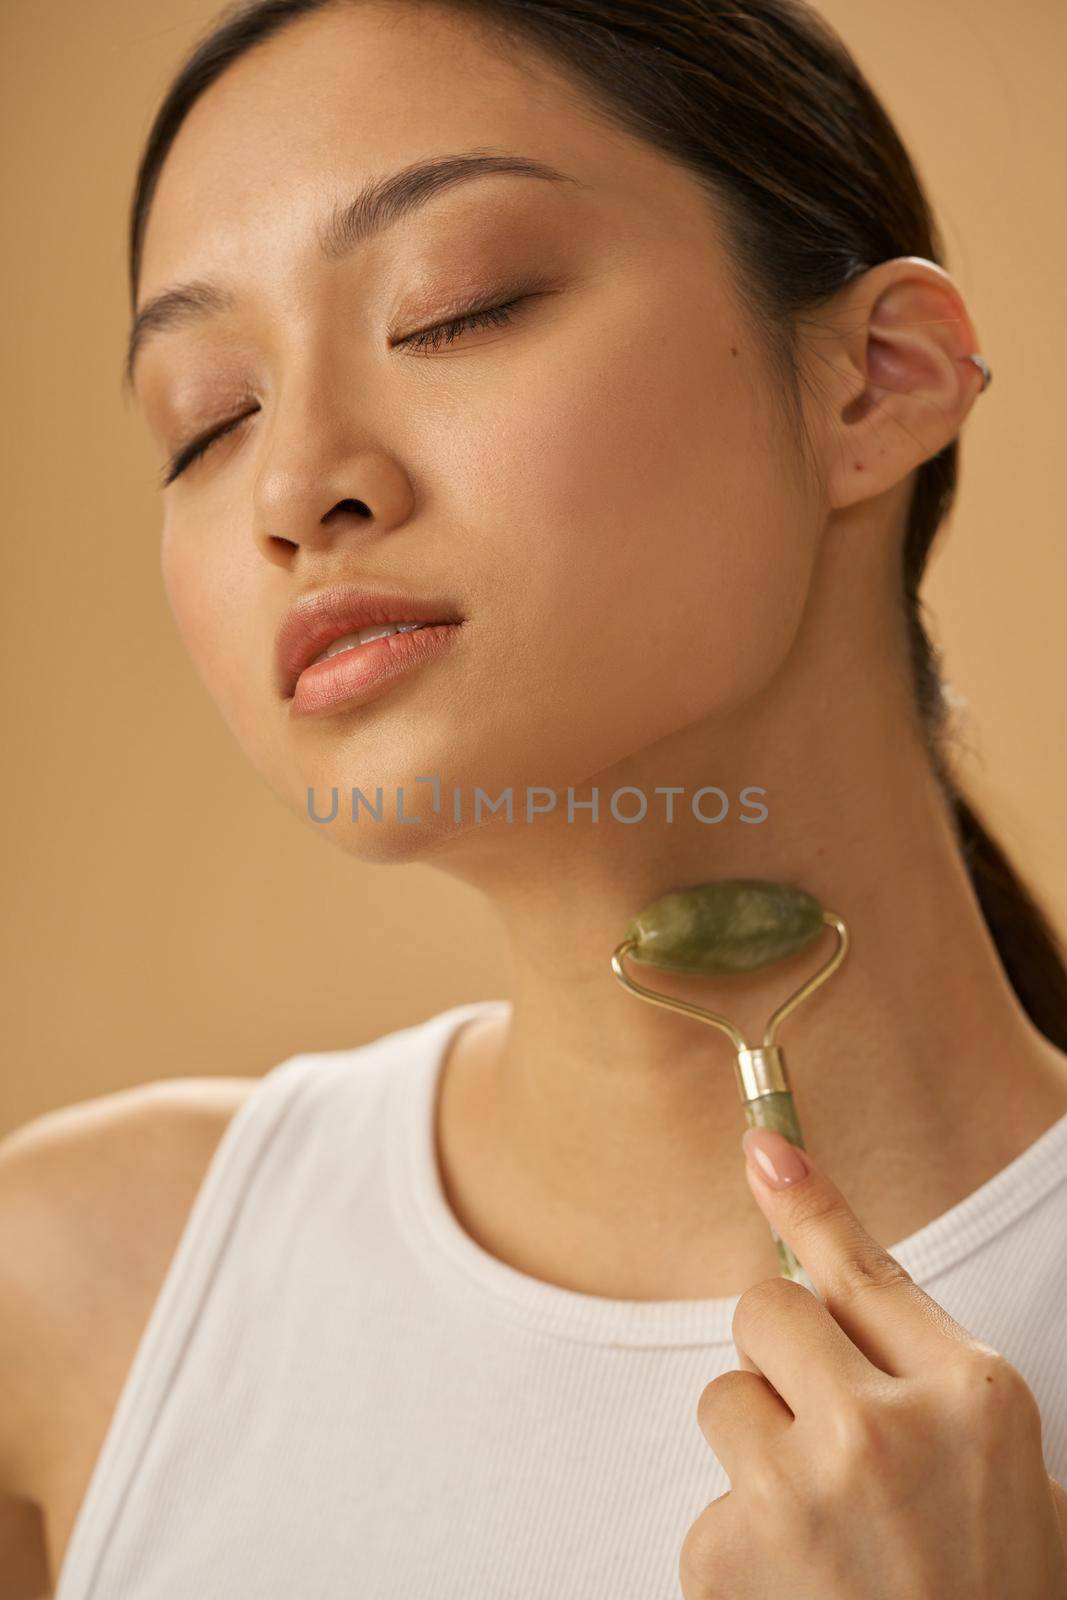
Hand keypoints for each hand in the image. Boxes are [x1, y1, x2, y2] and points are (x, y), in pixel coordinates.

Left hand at [679, 1126, 1066, 1598]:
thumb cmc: (996, 1589)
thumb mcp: (1003, 1466)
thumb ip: (924, 1367)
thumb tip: (829, 1271)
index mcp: (971, 1396)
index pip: (863, 1266)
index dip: (807, 1198)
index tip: (761, 1146)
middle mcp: (883, 1429)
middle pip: (763, 1311)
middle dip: (780, 1358)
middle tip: (823, 1431)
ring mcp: (800, 1493)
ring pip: (723, 1401)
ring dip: (759, 1453)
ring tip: (826, 1537)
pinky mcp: (725, 1556)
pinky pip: (707, 1504)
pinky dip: (740, 1546)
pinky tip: (801, 1595)